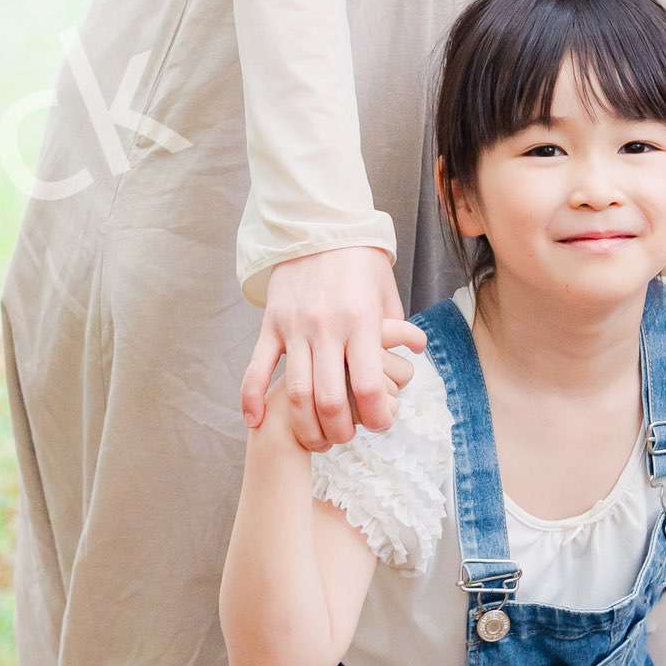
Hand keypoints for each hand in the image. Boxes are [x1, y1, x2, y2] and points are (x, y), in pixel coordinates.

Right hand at [242, 246, 410, 454]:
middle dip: (340, 431)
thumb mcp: (387, 293)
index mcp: (362, 321)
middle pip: (330, 398)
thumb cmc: (361, 262)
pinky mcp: (270, 324)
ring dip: (305, 426)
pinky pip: (257, 369)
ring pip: (296, 392)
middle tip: (346, 439)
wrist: (319, 225)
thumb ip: (397, 330)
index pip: (368, 385)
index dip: (375, 417)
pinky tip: (256, 422)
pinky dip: (252, 399)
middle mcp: (327, 327)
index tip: (380, 426)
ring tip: (316, 440)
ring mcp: (295, 327)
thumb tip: (413, 357)